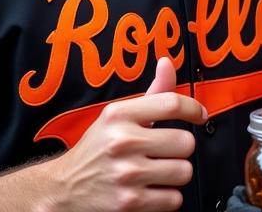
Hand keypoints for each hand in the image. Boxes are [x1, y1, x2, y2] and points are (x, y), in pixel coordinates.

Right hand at [49, 57, 205, 211]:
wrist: (62, 188)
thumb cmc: (97, 149)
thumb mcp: (118, 115)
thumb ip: (152, 92)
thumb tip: (167, 63)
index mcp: (119, 116)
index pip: (172, 104)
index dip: (194, 109)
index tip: (199, 115)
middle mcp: (122, 142)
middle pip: (185, 142)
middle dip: (180, 148)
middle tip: (166, 151)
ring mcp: (126, 175)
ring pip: (183, 172)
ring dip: (176, 174)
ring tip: (159, 171)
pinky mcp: (128, 204)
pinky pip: (173, 200)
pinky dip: (168, 198)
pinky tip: (152, 190)